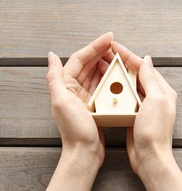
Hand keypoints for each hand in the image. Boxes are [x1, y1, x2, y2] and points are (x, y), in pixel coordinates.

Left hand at [46, 33, 113, 166]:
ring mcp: (85, 97)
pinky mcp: (95, 105)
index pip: (80, 59)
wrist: (85, 152)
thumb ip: (55, 77)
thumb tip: (52, 55)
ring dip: (107, 64)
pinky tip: (119, 75)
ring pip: (97, 74)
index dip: (94, 46)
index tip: (109, 37)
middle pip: (89, 64)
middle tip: (116, 44)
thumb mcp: (62, 101)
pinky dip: (110, 79)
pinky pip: (103, 87)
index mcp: (65, 85)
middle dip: (102, 52)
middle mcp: (74, 90)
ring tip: (119, 56)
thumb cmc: (75, 130)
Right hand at [111, 42, 176, 175]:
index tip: (113, 46)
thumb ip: (150, 79)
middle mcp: (155, 97)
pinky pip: (125, 99)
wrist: (150, 157)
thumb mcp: (155, 101)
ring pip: (129, 86)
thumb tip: (146, 60)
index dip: (128, 55)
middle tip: (104, 54)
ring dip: (117, 76)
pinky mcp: (135, 116)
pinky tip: (106, 87)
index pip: (144, 67)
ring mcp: (145, 107)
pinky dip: (116, 91)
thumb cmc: (154, 131)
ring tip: (103, 66)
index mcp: (163, 91)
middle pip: (136, 75)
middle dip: (121, 63)